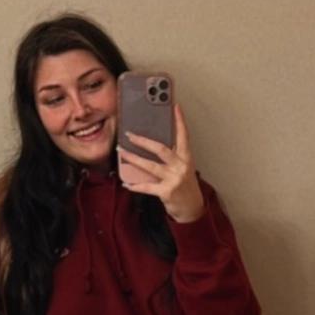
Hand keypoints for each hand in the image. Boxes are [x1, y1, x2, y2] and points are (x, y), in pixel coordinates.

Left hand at [117, 104, 204, 223]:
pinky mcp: (167, 192)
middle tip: (129, 134)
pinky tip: (126, 183)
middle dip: (143, 141)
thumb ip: (171, 157)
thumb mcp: (183, 168)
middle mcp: (181, 166)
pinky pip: (147, 187)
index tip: (175, 106)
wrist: (193, 208)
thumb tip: (151, 145)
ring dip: (133, 158)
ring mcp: (174, 179)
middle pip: (161, 149)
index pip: (183, 136)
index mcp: (186, 158)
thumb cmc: (185, 186)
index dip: (179, 121)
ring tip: (121, 152)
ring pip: (150, 166)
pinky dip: (135, 185)